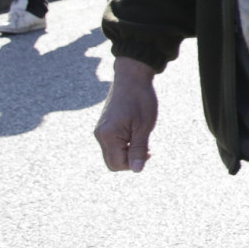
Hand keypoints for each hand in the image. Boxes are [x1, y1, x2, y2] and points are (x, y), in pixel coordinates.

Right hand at [95, 57, 159, 172]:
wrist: (132, 77)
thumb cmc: (140, 100)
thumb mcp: (144, 127)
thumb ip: (139, 150)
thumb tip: (137, 170)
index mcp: (108, 136)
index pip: (117, 165)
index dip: (134, 164)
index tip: (148, 151)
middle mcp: (100, 135)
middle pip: (113, 162)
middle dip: (130, 160)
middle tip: (147, 146)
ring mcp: (101, 131)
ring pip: (114, 153)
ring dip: (129, 151)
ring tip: (142, 136)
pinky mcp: (105, 126)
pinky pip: (113, 144)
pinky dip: (125, 144)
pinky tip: (136, 132)